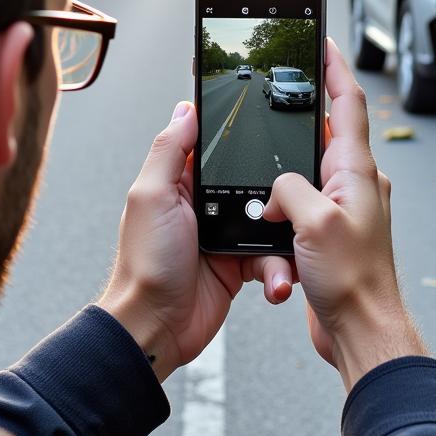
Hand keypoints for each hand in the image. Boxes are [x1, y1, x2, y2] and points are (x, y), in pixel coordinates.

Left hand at [98, 101, 294, 381]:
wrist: (157, 326)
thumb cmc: (145, 264)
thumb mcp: (151, 197)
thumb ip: (168, 151)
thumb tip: (185, 109)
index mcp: (181, 184)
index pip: (217, 150)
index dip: (242, 141)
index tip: (274, 131)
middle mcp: (205, 207)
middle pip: (254, 184)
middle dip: (277, 194)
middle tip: (290, 201)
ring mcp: (225, 237)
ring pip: (270, 222)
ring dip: (281, 239)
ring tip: (286, 250)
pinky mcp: (240, 266)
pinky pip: (271, 259)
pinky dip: (278, 270)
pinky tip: (276, 279)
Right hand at [264, 38, 425, 391]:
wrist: (362, 330)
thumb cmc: (352, 281)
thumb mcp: (315, 222)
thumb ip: (291, 189)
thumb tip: (278, 191)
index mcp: (356, 172)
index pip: (349, 104)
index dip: (334, 68)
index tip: (324, 41)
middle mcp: (354, 185)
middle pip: (329, 132)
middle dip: (306, 111)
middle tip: (286, 88)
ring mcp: (344, 209)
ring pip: (310, 170)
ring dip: (289, 166)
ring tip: (270, 164)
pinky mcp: (331, 233)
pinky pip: (304, 203)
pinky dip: (286, 200)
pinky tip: (271, 212)